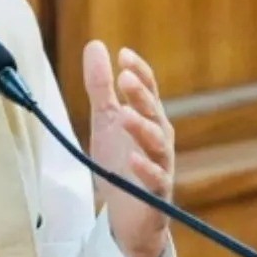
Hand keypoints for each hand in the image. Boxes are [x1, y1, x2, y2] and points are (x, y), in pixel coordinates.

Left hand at [83, 40, 174, 256]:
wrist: (126, 211)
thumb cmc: (120, 161)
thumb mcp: (105, 119)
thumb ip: (100, 86)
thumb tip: (95, 44)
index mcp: (148, 119)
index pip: (148, 90)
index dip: (139, 72)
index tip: (123, 55)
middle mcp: (159, 138)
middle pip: (154, 112)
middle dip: (141, 95)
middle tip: (125, 77)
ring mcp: (160, 165)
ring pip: (157, 144)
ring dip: (142, 128)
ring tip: (125, 114)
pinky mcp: (156, 192)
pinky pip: (155, 179)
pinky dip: (146, 168)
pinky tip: (133, 159)